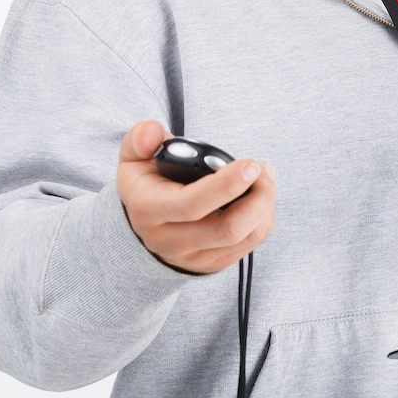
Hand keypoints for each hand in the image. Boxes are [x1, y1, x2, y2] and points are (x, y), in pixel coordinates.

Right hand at [115, 120, 276, 273]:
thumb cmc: (146, 182)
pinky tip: (259, 197)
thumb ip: (141, 138)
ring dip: (264, 206)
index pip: (191, 205)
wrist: (143, 221)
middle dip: (257, 197)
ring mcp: (191, 256)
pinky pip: (249, 246)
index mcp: (149, 210)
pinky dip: (262, 220)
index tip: (250, 165)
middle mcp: (169, 240)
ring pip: (244, 238)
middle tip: (262, 170)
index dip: (226, 186)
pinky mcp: (211, 263)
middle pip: (227, 229)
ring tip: (264, 179)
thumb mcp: (134, 155)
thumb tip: (152, 134)